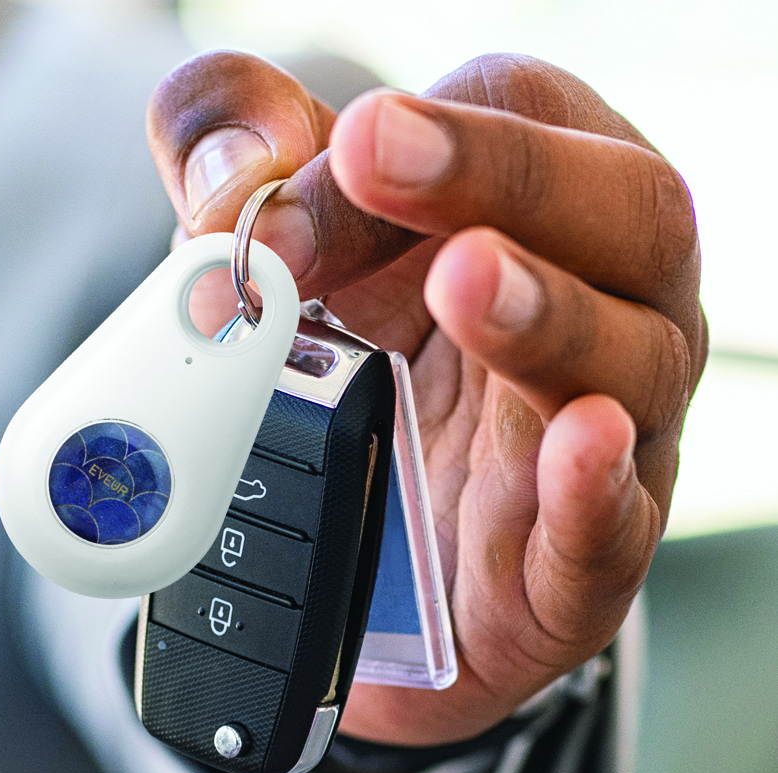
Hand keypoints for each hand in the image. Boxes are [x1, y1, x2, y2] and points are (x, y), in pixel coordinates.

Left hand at [146, 51, 706, 745]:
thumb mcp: (275, 233)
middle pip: (624, 215)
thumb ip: (232, 153)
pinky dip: (593, 489)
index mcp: (531, 205)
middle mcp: (599, 304)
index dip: (438, 131)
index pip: (522, 119)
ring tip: (461, 283)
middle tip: (382, 163)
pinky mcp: (577, 564)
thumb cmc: (343, 357)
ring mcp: (610, 437)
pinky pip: (614, 529)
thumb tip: (230, 180)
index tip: (344, 148)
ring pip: (631, 364)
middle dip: (503, 179)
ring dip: (545, 315)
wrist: (357, 545)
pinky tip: (576, 441)